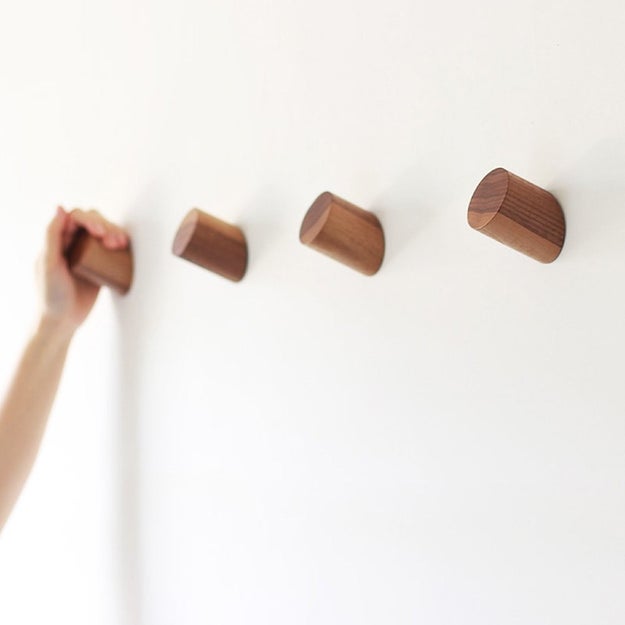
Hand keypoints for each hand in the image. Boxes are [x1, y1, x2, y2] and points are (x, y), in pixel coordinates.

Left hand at [38, 207, 128, 333]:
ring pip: (104, 234)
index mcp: (57, 240)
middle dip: (106, 227)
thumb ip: (52, 235)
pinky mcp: (98, 266)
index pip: (75, 219)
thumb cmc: (51, 295)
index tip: (99, 233)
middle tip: (113, 242)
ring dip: (115, 233)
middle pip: (93, 222)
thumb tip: (60, 208)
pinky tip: (124, 249)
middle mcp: (72, 244)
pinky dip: (119, 246)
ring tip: (121, 244)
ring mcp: (86, 254)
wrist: (63, 322)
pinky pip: (111, 249)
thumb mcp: (48, 264)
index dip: (90, 220)